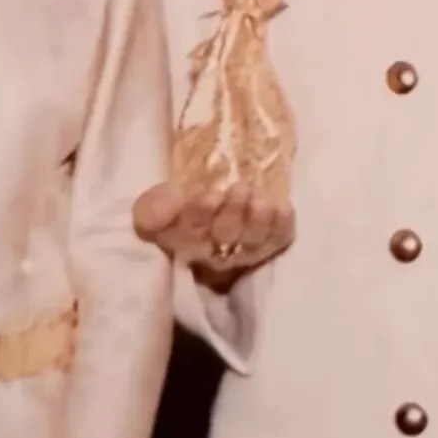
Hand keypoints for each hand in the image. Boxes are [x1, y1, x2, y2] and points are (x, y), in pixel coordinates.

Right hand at [133, 180, 293, 288]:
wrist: (211, 209)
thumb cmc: (179, 207)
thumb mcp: (154, 205)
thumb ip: (153, 207)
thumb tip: (169, 201)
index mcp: (183, 239)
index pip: (190, 229)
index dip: (201, 214)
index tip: (210, 195)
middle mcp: (215, 249)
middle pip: (225, 235)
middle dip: (233, 213)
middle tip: (240, 188)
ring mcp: (243, 250)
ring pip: (253, 240)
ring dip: (259, 220)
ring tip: (262, 200)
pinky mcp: (267, 246)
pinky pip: (277, 241)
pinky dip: (282, 227)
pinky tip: (284, 208)